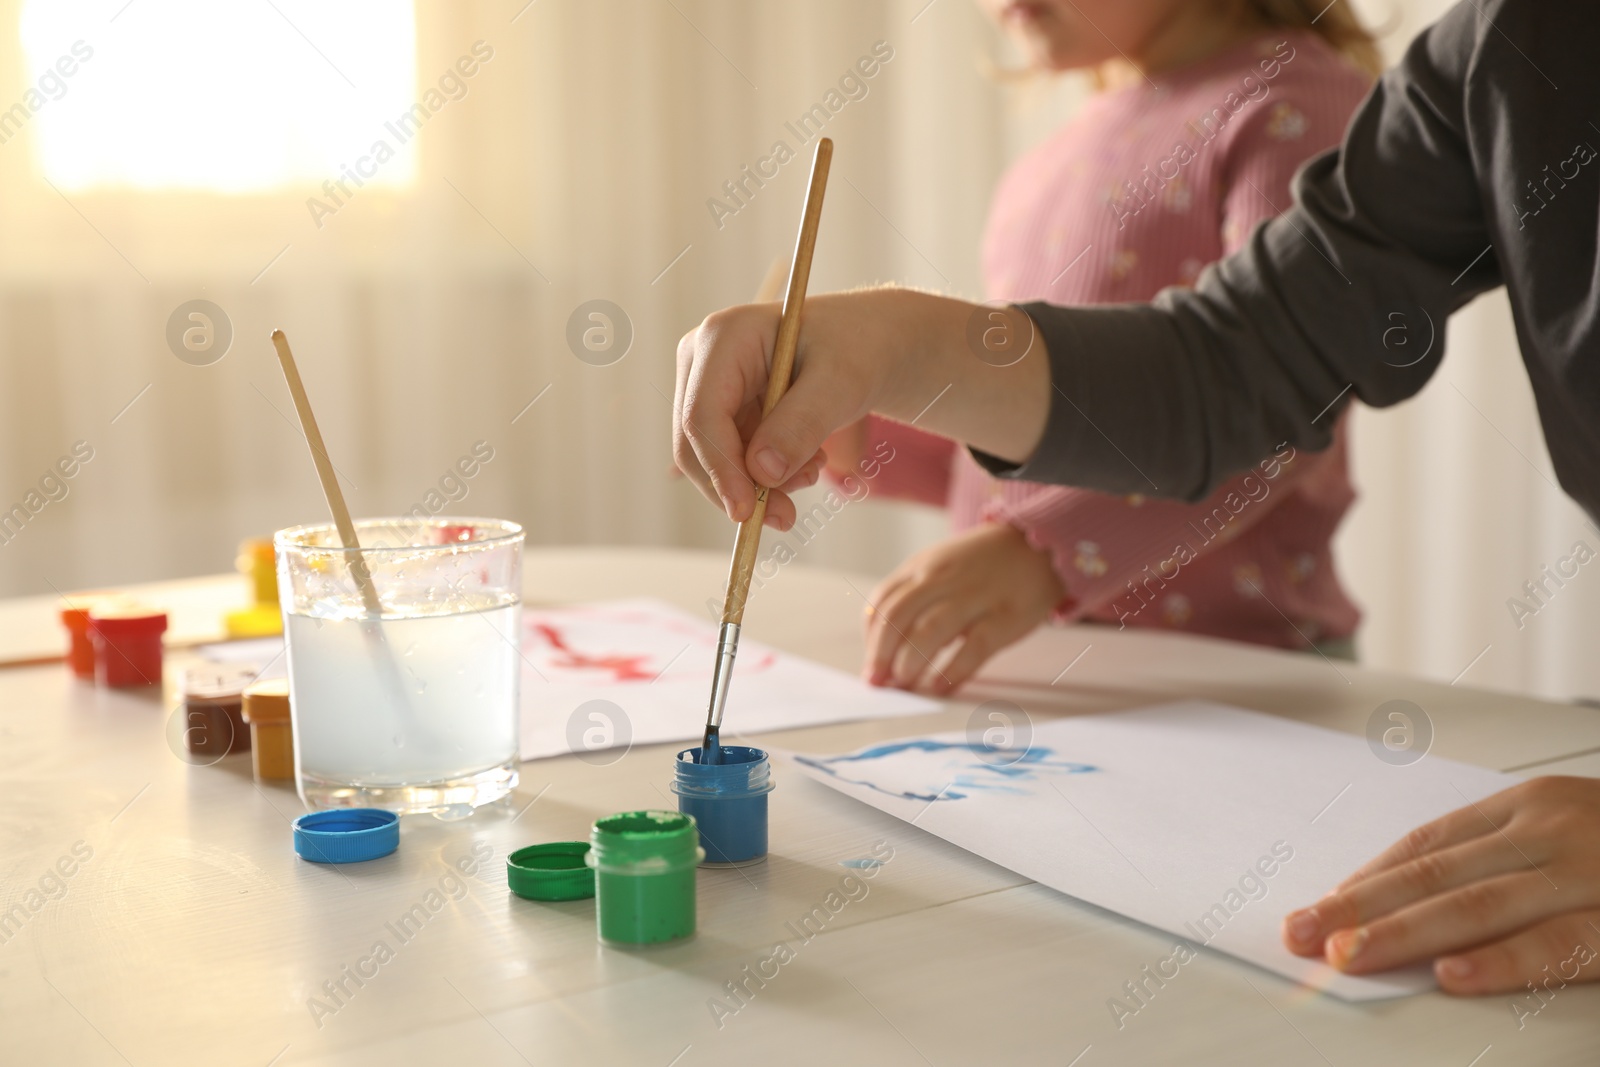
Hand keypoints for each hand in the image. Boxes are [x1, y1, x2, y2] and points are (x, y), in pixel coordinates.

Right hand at [673, 290, 1048, 527]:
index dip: (722, 473)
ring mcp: (710, 383)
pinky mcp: (726, 407)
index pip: (700, 418)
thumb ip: (802, 426)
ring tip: (820, 470)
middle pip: (696, 446)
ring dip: (763, 483)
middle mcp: (704, 355)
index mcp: (724, 335)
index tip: (754, 516)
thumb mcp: (848, 386)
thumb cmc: (874, 348)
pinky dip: (769, 477)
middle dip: (744, 487)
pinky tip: (810, 464)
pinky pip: (733, 462)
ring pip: (713, 462)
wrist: (891, 342)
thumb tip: (762, 479)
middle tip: (793, 518)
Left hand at [863, 523, 1064, 694]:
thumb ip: (915, 599)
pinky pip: (973, 648)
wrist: (1039, 546)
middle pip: (898, 616)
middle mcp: (944, 579)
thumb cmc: (982, 565)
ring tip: (904, 685)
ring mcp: (975, 596)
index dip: (871, 637)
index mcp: (923, 567)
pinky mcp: (1005, 617)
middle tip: (879, 682)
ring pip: (930, 631)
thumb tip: (888, 650)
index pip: (883, 601)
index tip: (870, 665)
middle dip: (881, 653)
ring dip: (910, 663)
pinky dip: (952, 672)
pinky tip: (939, 688)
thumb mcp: (941, 567)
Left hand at [1281, 776, 1599, 994]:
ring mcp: (1585, 873)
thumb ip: (1502, 858)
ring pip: (1476, 905)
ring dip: (1401, 933)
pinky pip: (1556, 944)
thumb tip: (1413, 900)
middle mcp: (1547, 832)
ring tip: (1347, 955)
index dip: (1366, 881)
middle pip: (1433, 873)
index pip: (1426, 846)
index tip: (1317, 908)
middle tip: (1302, 934)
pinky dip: (1498, 961)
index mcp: (1527, 807)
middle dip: (1358, 907)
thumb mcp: (1569, 831)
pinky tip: (1449, 974)